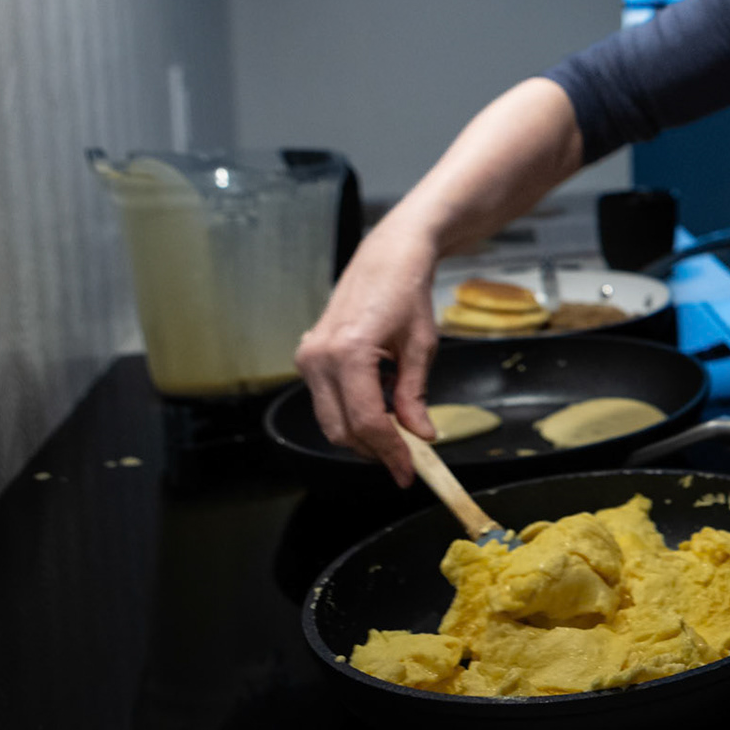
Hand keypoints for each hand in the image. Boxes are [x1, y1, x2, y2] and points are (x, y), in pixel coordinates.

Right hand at [294, 225, 441, 486]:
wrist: (387, 257)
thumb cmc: (408, 292)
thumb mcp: (421, 346)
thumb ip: (414, 395)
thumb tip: (420, 435)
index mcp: (348, 352)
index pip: (366, 421)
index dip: (389, 452)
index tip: (409, 471)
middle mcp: (319, 358)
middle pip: (341, 428)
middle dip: (374, 450)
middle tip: (407, 462)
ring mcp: (308, 357)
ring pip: (330, 420)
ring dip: (362, 435)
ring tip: (398, 435)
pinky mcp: (308, 356)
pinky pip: (327, 400)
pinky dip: (352, 413)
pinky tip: (381, 408)